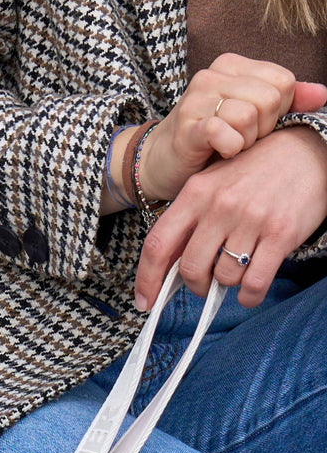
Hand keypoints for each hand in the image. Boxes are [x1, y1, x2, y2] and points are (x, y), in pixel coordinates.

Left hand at [135, 127, 326, 309]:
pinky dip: (249, 295)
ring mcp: (251, 219)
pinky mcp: (280, 233)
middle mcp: (220, 205)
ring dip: (228, 284)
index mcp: (196, 192)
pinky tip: (251, 289)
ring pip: (224, 278)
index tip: (145, 302)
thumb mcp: (214, 185)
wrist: (309, 150)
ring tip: (239, 268)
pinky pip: (254, 284)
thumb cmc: (256, 172)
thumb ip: (188, 221)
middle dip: (196, 285)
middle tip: (207, 282)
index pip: (158, 244)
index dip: (146, 279)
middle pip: (190, 269)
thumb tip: (165, 268)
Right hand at [136, 55, 326, 204]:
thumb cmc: (211, 141)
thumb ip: (287, 102)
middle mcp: (213, 75)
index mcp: (232, 65)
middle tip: (241, 138)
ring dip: (245, 142)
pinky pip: (226, 134)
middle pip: (270, 98)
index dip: (279, 110)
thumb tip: (323, 94)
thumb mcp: (252, 116)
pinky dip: (230, 150)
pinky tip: (219, 153)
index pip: (284, 81)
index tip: (256, 125)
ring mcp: (197, 99)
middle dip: (263, 128)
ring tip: (229, 146)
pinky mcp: (187, 126)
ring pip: (250, 116)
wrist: (160, 163)